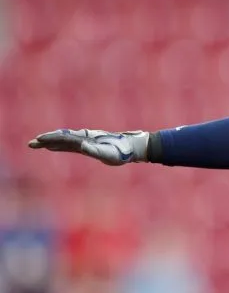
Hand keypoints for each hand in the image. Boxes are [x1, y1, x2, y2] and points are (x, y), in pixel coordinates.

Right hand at [28, 129, 148, 165]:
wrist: (132, 148)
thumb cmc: (122, 152)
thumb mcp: (109, 154)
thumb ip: (95, 150)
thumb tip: (82, 146)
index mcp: (87, 140)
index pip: (65, 139)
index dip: (52, 139)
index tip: (39, 140)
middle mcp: (85, 138)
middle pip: (62, 138)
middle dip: (46, 140)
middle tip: (31, 143)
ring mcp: (86, 141)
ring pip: (64, 141)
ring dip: (51, 142)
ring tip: (37, 144)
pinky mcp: (89, 146)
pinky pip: (70, 146)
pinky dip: (60, 146)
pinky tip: (53, 147)